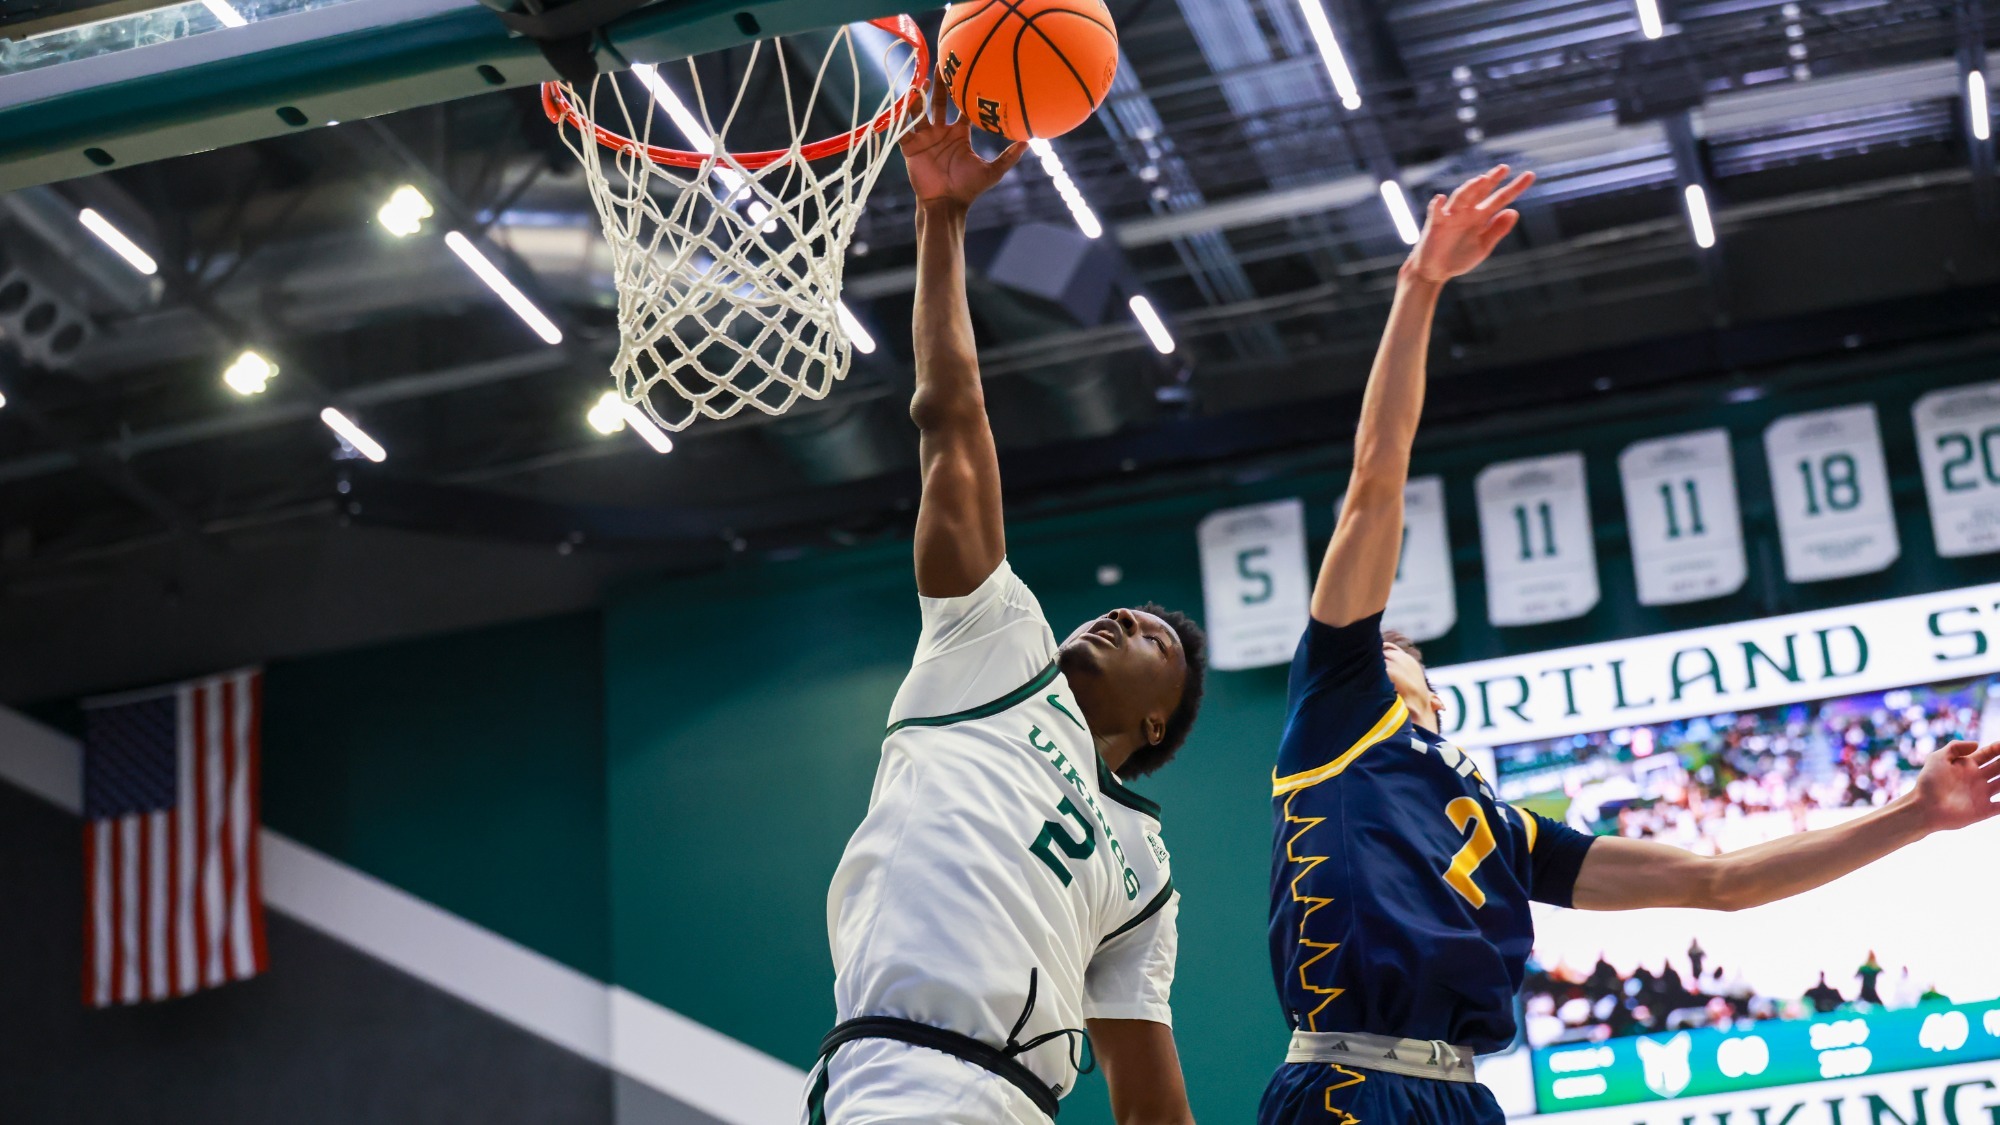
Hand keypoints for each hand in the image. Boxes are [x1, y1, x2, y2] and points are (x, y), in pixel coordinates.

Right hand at [902, 78, 1028, 208]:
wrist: (946, 204)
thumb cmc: (969, 189)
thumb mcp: (992, 172)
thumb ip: (1008, 156)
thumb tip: (1029, 142)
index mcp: (959, 134)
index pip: (961, 108)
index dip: (962, 92)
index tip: (965, 73)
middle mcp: (941, 132)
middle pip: (940, 103)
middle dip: (941, 85)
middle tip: (942, 64)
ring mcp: (925, 138)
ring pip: (920, 112)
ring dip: (918, 98)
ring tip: (919, 83)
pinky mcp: (910, 147)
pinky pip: (903, 129)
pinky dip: (901, 117)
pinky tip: (900, 104)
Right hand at [1403, 165, 1534, 284]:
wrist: (1436, 271)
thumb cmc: (1459, 257)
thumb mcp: (1483, 246)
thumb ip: (1497, 230)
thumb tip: (1514, 211)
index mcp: (1481, 217)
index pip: (1501, 198)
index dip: (1515, 187)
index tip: (1530, 175)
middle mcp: (1467, 212)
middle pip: (1481, 191)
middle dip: (1492, 179)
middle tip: (1504, 168)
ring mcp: (1451, 216)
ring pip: (1461, 197)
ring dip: (1470, 188)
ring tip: (1481, 179)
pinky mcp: (1435, 224)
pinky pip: (1436, 212)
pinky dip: (1437, 206)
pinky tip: (1440, 199)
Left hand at [1906, 740, 1999, 833]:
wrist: (1924, 807)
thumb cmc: (1929, 782)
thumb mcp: (1938, 758)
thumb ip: (1955, 747)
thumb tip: (1977, 744)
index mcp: (1967, 765)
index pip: (1989, 754)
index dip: (1998, 748)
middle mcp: (1978, 779)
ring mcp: (1982, 794)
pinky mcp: (1984, 810)